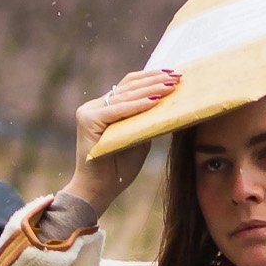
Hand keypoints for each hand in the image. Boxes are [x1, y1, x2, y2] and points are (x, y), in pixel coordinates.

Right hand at [63, 69, 180, 216]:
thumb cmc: (119, 170)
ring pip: (125, 95)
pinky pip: (118, 110)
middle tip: (177, 77)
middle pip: (128, 86)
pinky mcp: (88, 120)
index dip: (151, 78)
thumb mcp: (138, 139)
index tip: (173, 74)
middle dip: (154, 80)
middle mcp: (95, 106)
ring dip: (150, 90)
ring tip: (170, 86)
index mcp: (104, 108)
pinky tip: (154, 101)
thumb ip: (146, 121)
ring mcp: (89, 111)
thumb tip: (168, 105)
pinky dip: (137, 106)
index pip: (129, 86)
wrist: (99, 191)